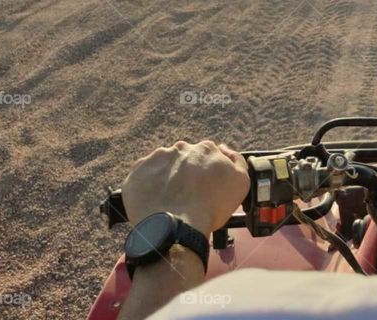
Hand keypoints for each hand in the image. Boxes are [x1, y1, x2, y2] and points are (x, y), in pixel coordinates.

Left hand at [121, 140, 248, 235]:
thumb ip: (236, 160)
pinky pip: (142, 178)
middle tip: (187, 196)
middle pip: (183, 159)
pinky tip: (155, 203)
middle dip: (185, 173)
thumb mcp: (241, 182)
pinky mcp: (135, 174)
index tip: (205, 187)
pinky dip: (147, 188)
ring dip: (166, 178)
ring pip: (162, 167)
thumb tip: (224, 150)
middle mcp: (179, 149)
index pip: (207, 155)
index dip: (206, 172)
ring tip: (169, 201)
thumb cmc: (210, 207)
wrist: (176, 227)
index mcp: (205, 149)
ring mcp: (155, 160)